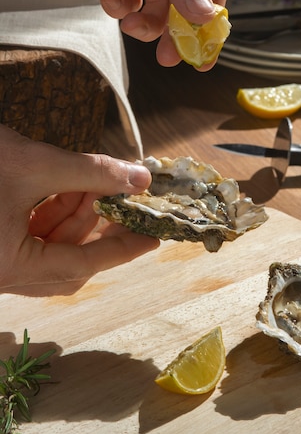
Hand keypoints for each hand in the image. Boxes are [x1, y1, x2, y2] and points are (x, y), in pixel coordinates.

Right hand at [0, 126, 158, 295]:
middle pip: (67, 262)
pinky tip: (75, 185)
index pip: (80, 265)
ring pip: (52, 247)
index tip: (152, 237)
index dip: (121, 250)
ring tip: (100, 183)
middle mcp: (1, 271)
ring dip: (80, 215)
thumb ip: (92, 172)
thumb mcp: (35, 163)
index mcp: (7, 265)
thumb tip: (139, 178)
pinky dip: (58, 210)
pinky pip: (35, 234)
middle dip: (99, 229)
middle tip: (128, 202)